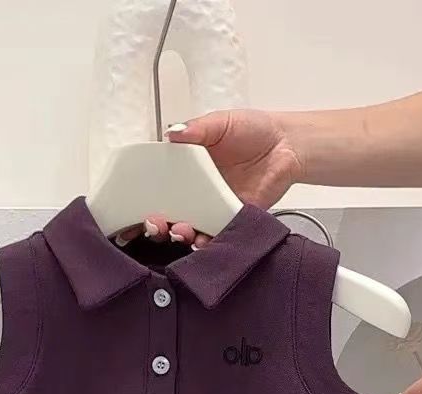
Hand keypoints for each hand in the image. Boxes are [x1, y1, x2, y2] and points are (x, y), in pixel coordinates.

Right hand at [117, 109, 302, 247]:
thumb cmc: (254, 130)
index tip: (133, 209)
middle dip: (159, 224)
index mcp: (188, 169)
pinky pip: (219, 235)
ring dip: (183, 235)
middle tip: (155, 224)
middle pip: (172, 213)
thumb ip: (198, 129)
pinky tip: (204, 241)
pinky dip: (210, 241)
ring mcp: (216, 209)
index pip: (161, 187)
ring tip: (181, 231)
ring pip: (193, 228)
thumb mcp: (221, 122)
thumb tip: (172, 133)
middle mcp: (199, 192)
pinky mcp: (236, 220)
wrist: (288, 145)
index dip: (145, 199)